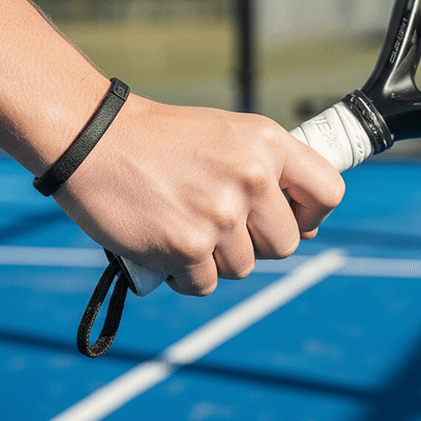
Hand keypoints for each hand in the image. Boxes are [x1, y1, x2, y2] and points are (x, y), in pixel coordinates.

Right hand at [53, 96, 344, 295]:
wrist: (91, 139)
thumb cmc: (160, 140)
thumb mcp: (227, 136)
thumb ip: (268, 172)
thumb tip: (305, 227)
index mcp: (268, 142)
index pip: (329, 192)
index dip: (313, 215)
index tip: (291, 221)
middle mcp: (252, 177)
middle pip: (285, 245)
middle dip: (254, 245)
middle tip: (218, 226)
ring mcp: (221, 214)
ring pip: (242, 268)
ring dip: (214, 260)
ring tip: (183, 226)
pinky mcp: (187, 246)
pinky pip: (204, 284)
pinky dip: (184, 275)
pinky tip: (164, 245)